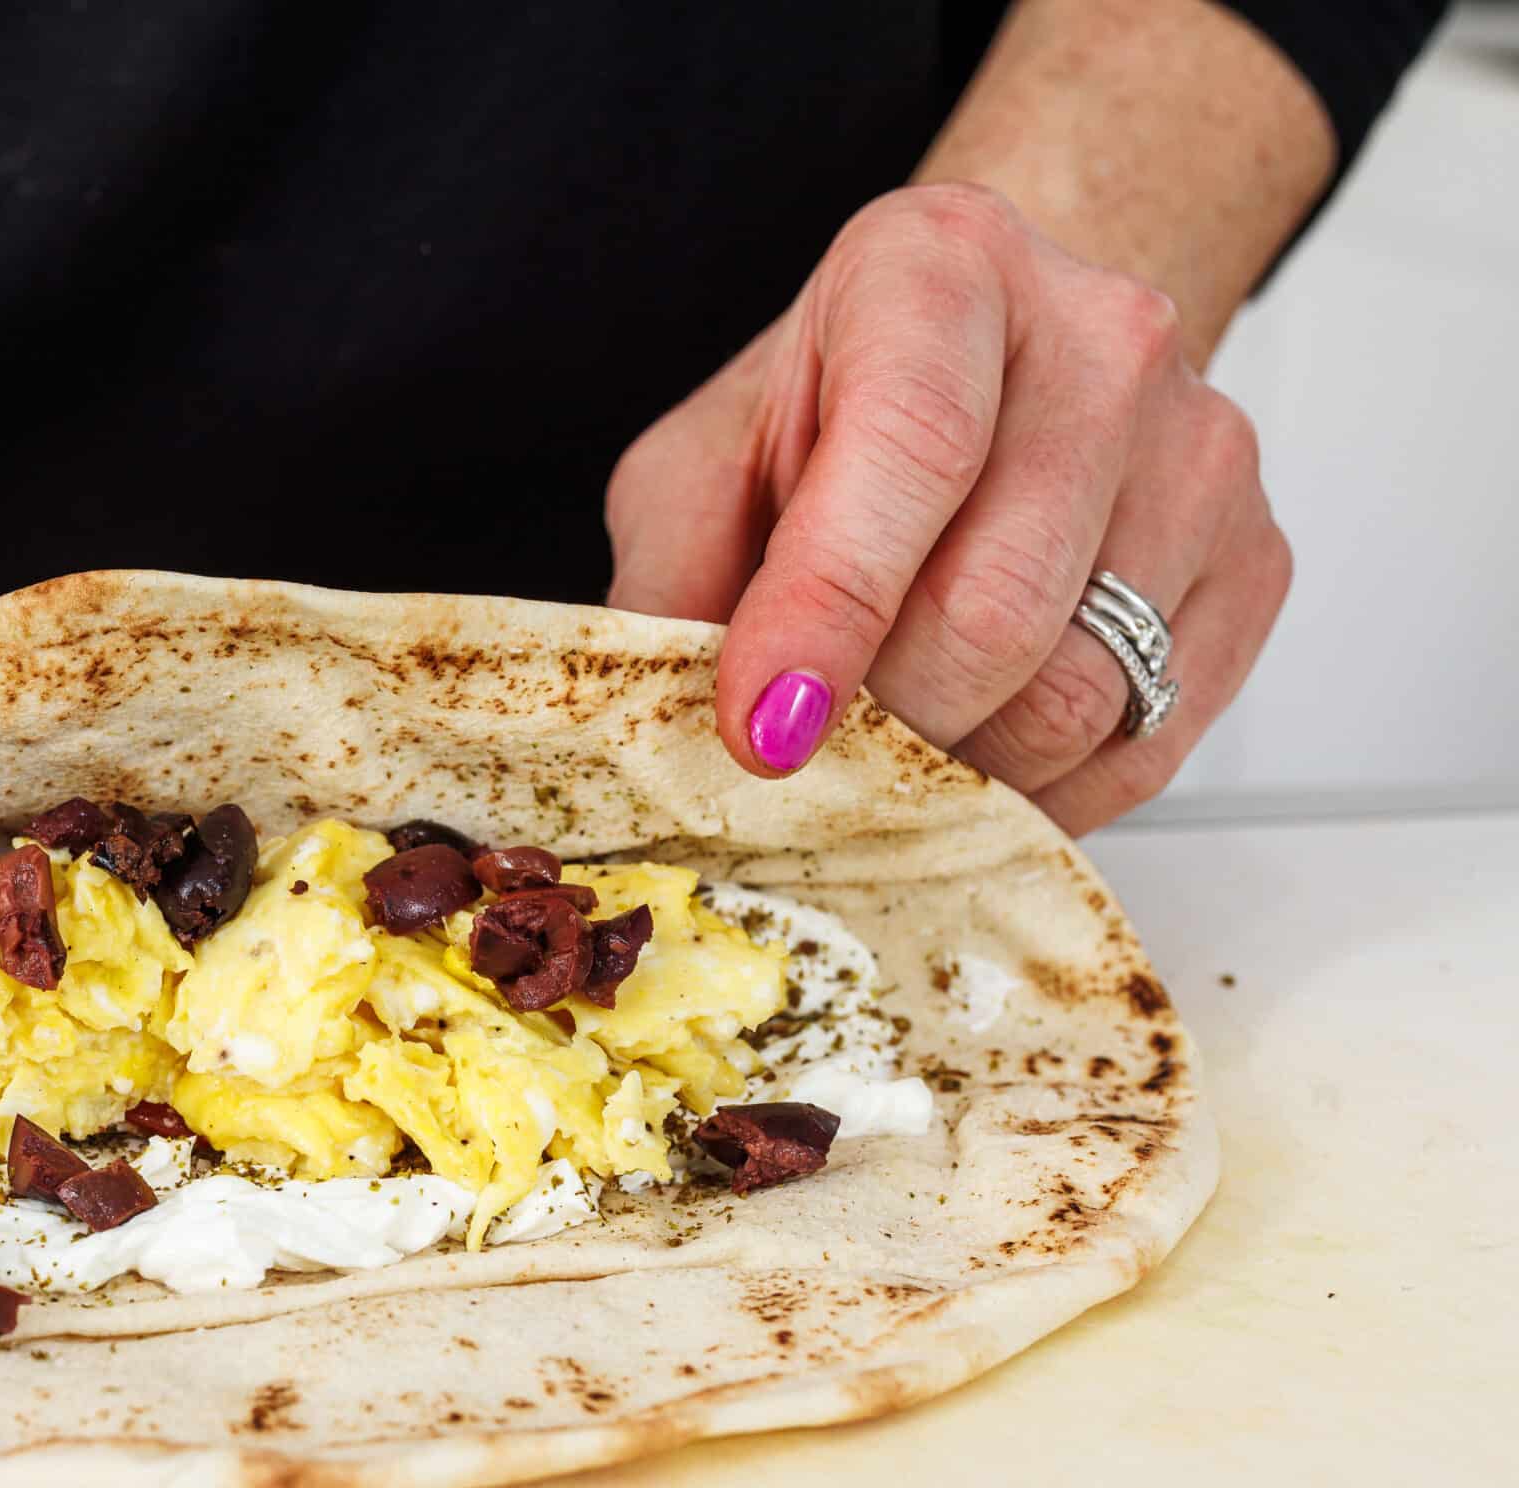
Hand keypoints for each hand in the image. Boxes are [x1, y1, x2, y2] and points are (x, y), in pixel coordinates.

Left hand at [605, 183, 1291, 832]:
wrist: (997, 360)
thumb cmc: (839, 413)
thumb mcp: (707, 464)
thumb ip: (672, 577)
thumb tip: (663, 728)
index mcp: (940, 267)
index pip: (909, 445)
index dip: (828, 610)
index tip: (763, 730)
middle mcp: (1098, 334)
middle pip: (995, 605)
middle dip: (882, 720)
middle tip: (816, 750)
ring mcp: (1199, 445)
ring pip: (1076, 693)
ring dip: (959, 765)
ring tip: (893, 736)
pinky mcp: (1256, 556)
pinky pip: (1146, 740)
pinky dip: (1045, 788)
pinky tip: (979, 750)